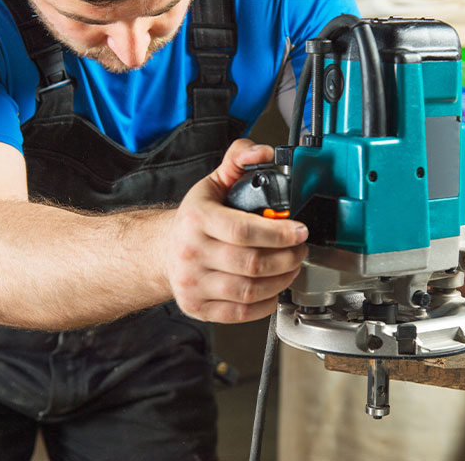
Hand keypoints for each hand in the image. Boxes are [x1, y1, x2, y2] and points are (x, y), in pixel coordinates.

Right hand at [165, 139, 307, 322]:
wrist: (164, 251)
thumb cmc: (194, 219)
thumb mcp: (213, 183)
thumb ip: (239, 160)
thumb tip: (263, 151)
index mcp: (196, 219)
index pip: (243, 231)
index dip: (278, 233)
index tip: (300, 231)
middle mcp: (191, 253)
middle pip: (252, 264)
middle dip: (288, 258)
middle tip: (300, 250)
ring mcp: (192, 283)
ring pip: (249, 290)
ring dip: (281, 280)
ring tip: (291, 267)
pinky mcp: (197, 307)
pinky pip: (240, 313)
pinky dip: (265, 303)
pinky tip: (273, 289)